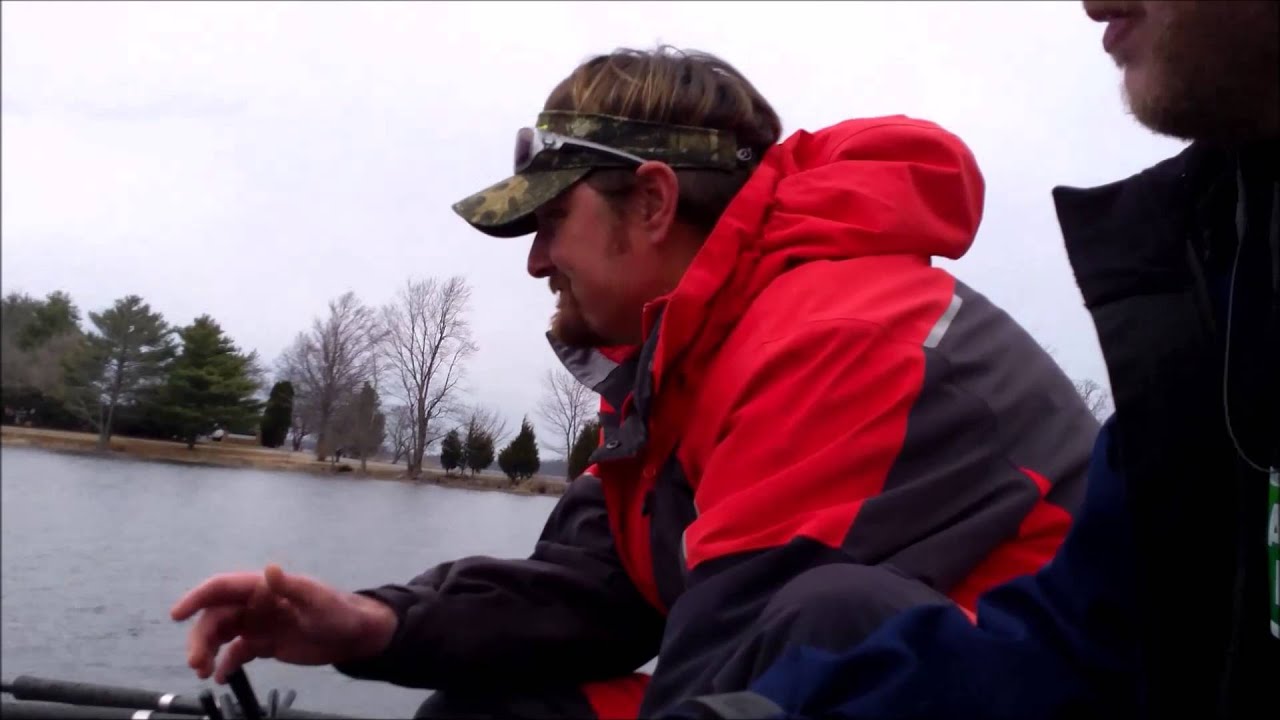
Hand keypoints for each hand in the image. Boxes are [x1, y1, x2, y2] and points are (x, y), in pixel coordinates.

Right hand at [170, 564, 396, 682]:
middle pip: (215, 617)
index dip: (197, 598)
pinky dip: (225, 664)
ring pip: (220, 635)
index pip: (222, 588)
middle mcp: (255, 603)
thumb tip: (269, 569)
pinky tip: (221, 678)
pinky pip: (235, 653)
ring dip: (207, 651)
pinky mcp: (263, 644)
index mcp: (264, 587)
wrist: (354, 636)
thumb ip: (291, 587)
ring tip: (205, 672)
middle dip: (200, 637)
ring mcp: (257, 624)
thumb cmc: (338, 612)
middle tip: (196, 663)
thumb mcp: (317, 600)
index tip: (177, 615)